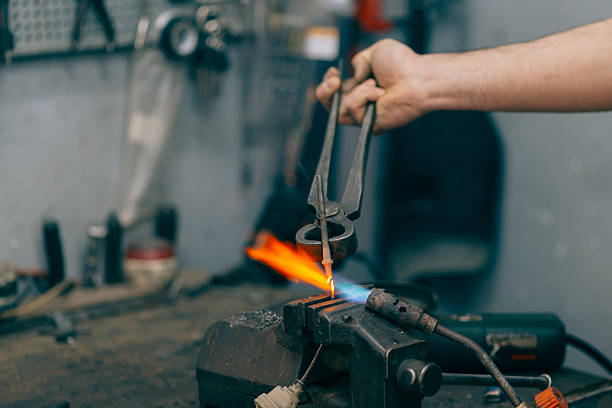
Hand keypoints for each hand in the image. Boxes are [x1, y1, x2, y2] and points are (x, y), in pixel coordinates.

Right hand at [316, 39, 430, 132]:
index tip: (334, 72)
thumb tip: (353, 75)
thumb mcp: (375, 52)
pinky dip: (363, 97)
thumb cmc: (403, 65)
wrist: (417, 77)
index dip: (328, 83)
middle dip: (324, 91)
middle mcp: (361, 103)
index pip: (334, 92)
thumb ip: (358, 60)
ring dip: (355, 92)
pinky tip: (379, 93)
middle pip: (329, 106)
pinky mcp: (370, 125)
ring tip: (373, 83)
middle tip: (335, 80)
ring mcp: (365, 116)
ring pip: (340, 109)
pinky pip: (353, 111)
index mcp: (360, 88)